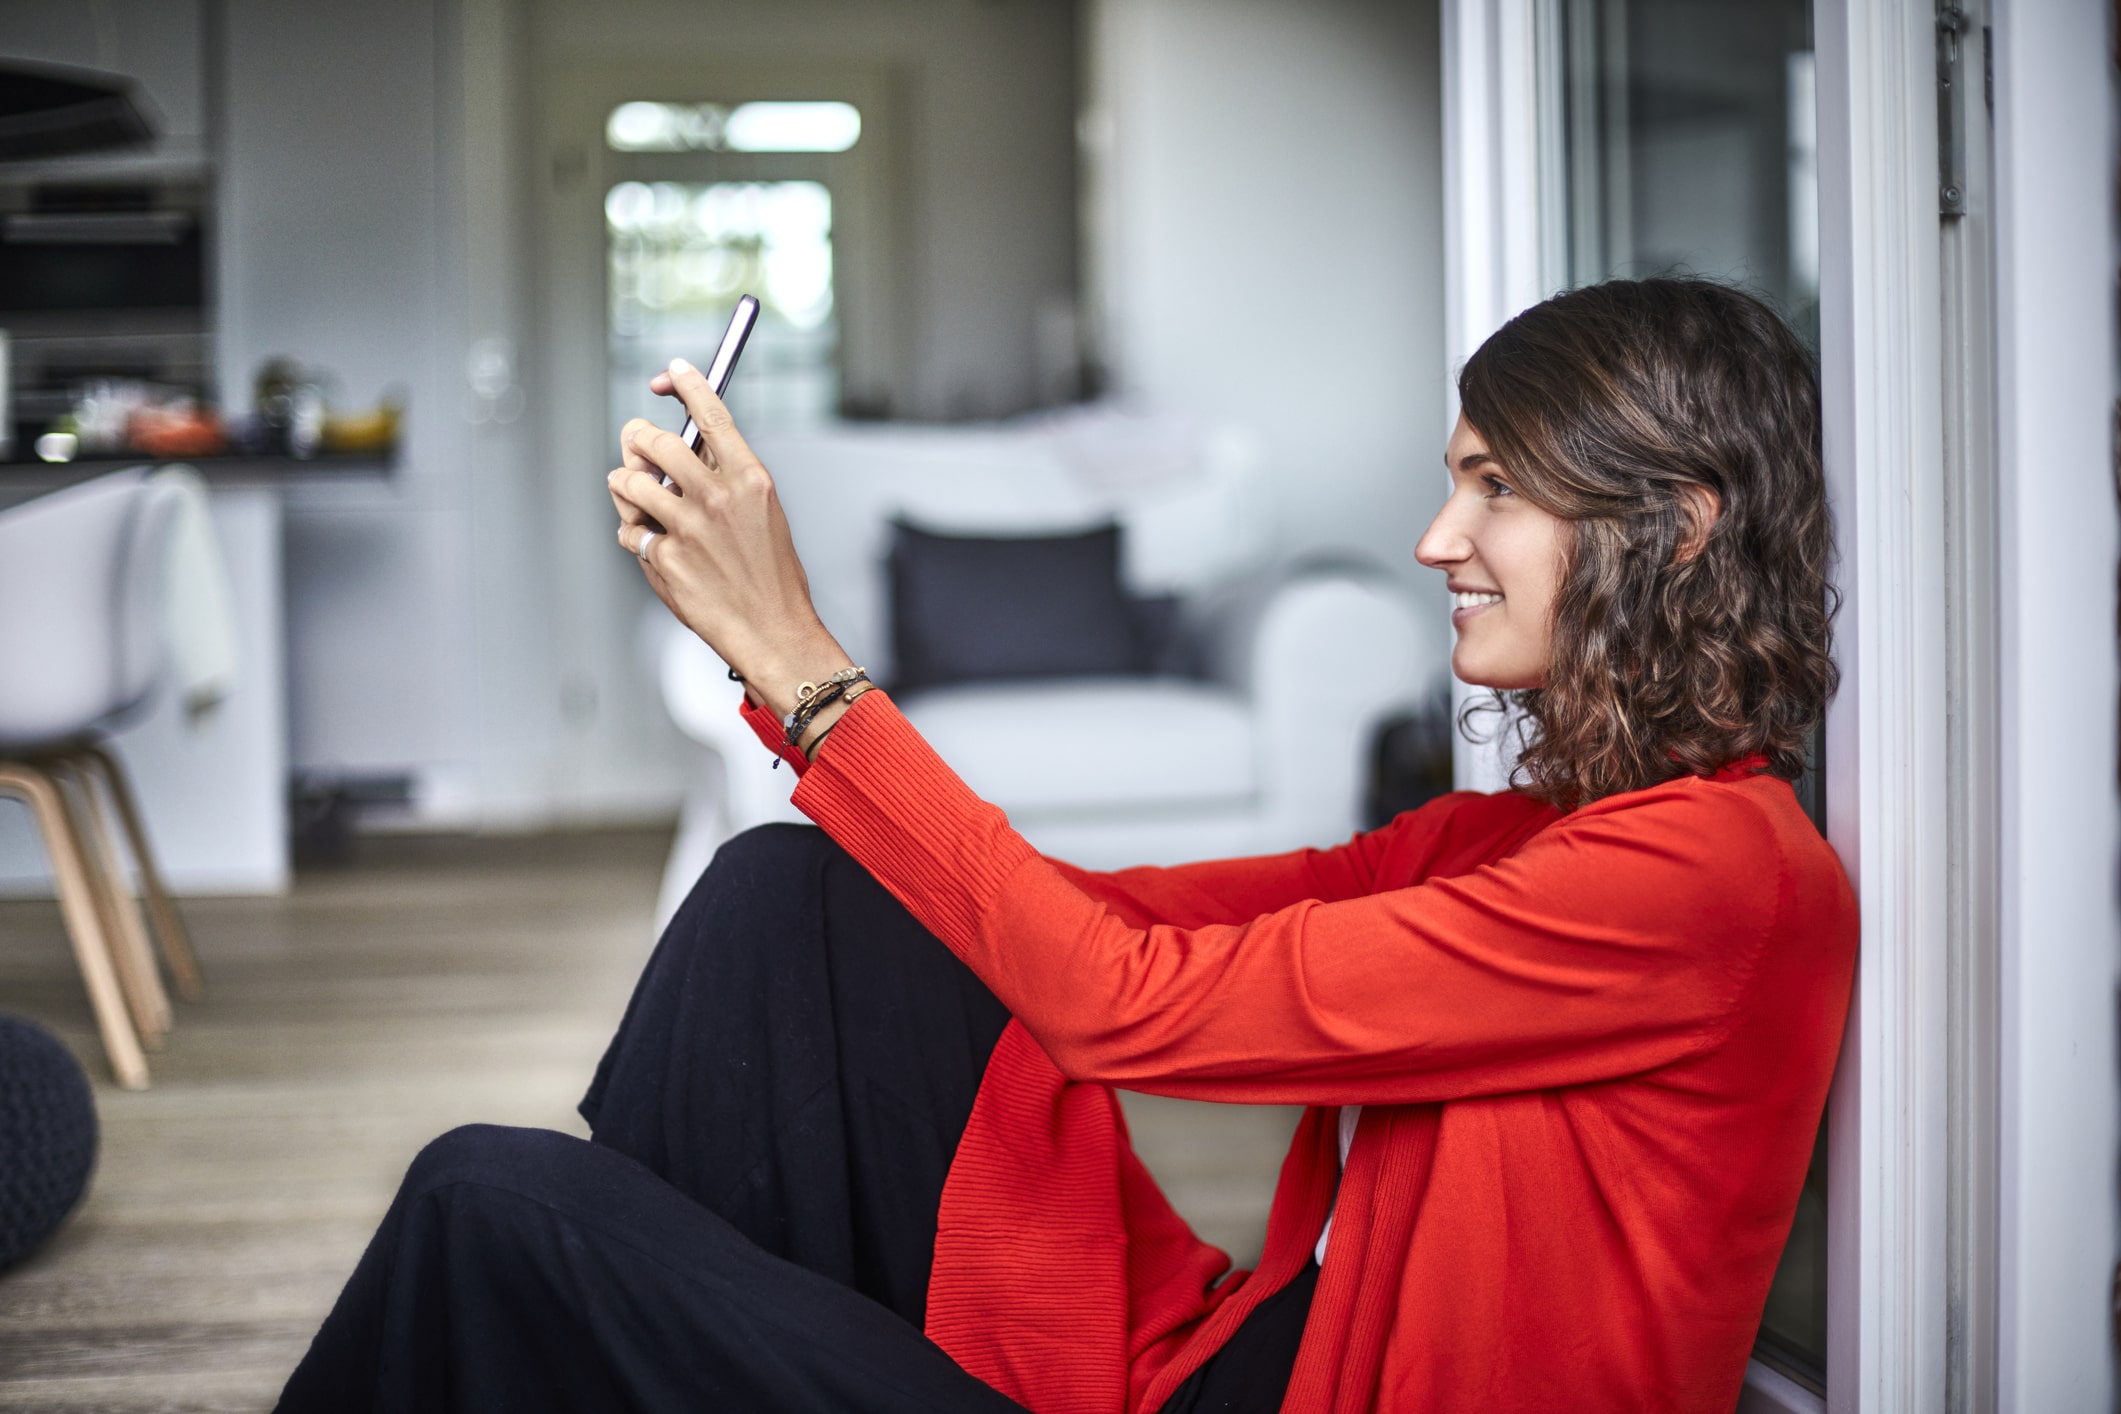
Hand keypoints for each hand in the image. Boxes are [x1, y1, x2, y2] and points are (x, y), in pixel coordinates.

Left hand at [608, 359, 851, 717]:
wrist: (771, 630)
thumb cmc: (771, 576)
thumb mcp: (765, 513)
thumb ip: (725, 477)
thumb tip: (679, 449)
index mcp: (751, 480)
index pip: (712, 415)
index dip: (688, 384)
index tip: (672, 372)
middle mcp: (717, 498)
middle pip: (656, 442)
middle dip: (636, 438)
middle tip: (635, 444)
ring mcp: (687, 528)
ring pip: (629, 482)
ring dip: (624, 484)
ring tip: (635, 494)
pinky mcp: (664, 558)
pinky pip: (628, 532)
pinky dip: (633, 536)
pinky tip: (653, 544)